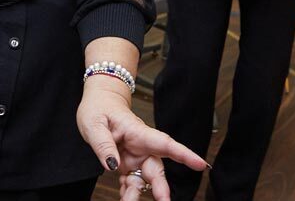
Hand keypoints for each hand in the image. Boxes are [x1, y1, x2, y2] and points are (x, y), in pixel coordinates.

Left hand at [77, 82, 205, 200]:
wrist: (98, 103)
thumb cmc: (98, 108)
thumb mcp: (94, 124)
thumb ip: (103, 144)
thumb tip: (112, 165)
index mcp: (138, 132)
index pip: (165, 143)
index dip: (184, 154)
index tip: (200, 164)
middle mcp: (140, 146)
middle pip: (156, 168)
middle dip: (161, 186)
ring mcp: (134, 156)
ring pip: (143, 179)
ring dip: (137, 194)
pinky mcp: (127, 164)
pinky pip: (131, 182)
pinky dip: (127, 192)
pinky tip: (123, 197)